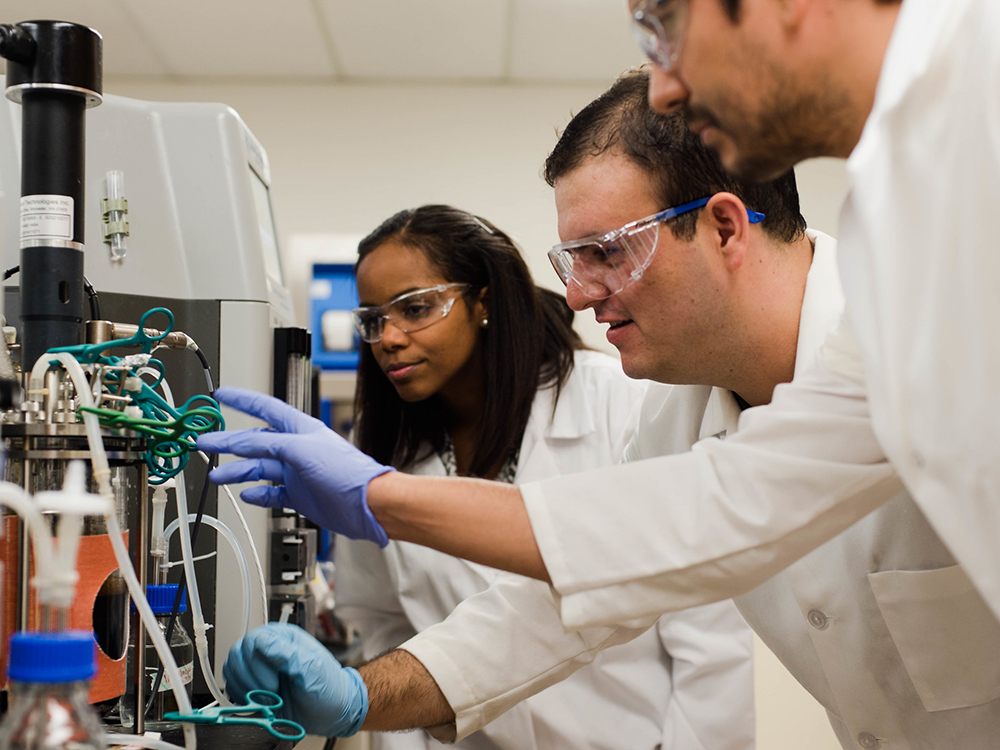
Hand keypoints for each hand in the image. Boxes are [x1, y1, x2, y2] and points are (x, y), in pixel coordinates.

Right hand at [197, 386, 393, 545]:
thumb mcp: (300, 449)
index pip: (265, 408)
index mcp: (300, 429)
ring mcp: (297, 472)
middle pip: (255, 441)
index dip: (242, 400)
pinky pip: (271, 492)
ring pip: (259, 468)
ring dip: (237, 472)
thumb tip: (241, 442)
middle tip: (204, 443)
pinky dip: (257, 494)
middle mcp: (297, 448)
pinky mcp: (300, 495)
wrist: (367, 504)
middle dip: (228, 442)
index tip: (221, 395)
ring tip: (216, 477)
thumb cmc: (347, 472)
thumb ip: (268, 444)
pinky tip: (246, 494)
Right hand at [224, 623, 367, 736]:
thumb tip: (264, 641)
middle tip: (272, 692)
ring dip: (246, 687)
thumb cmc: (328, 689)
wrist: (331, 712)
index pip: (254, 639)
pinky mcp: (253, 685)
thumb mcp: (313, 670)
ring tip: (268, 698)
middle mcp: (269, 650)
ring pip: (231, 668)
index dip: (258, 663)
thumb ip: (289, 654)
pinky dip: (241, 696)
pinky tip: (259, 702)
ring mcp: (259, 667)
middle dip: (252, 678)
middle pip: (239, 653)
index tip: (273, 681)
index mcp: (284, 638)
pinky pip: (232, 685)